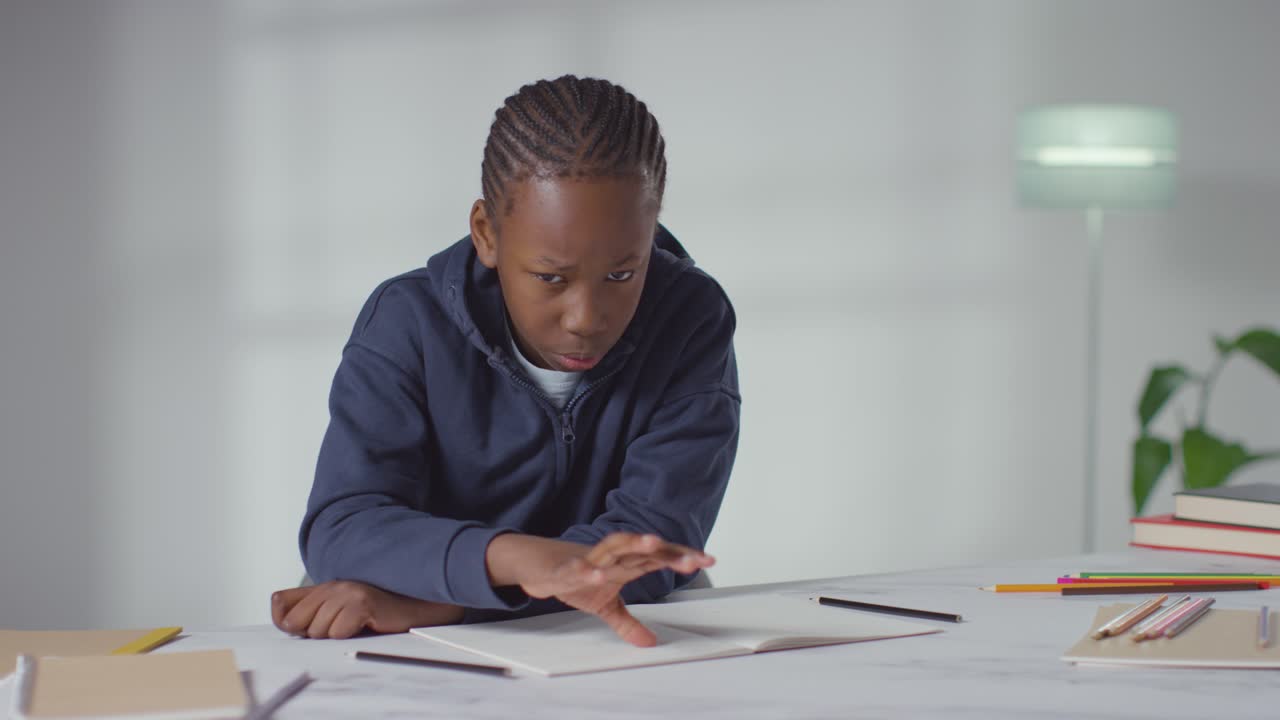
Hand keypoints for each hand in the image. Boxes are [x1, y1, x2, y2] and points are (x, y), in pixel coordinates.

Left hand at [271, 580, 464, 638]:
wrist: (415, 608)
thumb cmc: (378, 616)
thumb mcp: (339, 616)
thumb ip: (307, 614)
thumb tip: (282, 620)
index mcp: (322, 588)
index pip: (280, 605)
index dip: (288, 623)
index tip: (310, 626)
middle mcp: (331, 586)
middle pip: (296, 623)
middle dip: (316, 633)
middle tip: (342, 627)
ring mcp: (346, 592)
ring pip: (318, 631)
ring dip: (337, 636)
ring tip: (357, 626)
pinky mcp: (361, 602)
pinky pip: (338, 633)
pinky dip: (351, 636)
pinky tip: (366, 625)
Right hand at [487, 532, 714, 647]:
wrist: (539, 566)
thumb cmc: (577, 578)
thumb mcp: (605, 606)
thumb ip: (628, 623)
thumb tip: (650, 642)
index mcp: (624, 564)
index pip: (657, 558)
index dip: (681, 558)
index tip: (707, 560)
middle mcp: (612, 557)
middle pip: (643, 550)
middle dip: (667, 552)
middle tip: (690, 558)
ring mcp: (590, 559)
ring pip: (613, 546)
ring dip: (632, 543)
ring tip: (652, 543)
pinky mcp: (566, 568)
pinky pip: (577, 567)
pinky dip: (586, 569)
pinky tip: (597, 573)